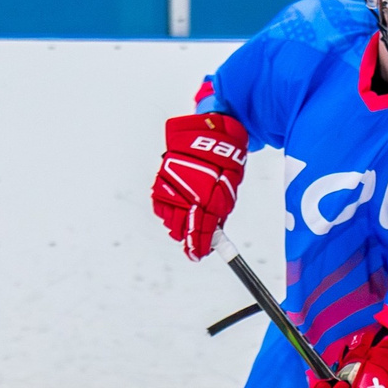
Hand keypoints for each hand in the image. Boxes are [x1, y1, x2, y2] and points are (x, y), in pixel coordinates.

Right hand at [153, 112, 249, 260]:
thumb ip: (218, 212)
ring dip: (176, 224)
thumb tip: (212, 233)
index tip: (197, 255)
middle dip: (187, 237)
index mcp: (207, 198)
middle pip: (181, 227)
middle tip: (194, 242)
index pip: (199, 230)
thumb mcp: (228, 188)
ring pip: (168, 217)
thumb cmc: (224, 160)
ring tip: (185, 225)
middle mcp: (187, 193)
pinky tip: (174, 210)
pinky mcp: (162, 176)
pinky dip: (166, 210)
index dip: (197, 246)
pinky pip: (160, 203)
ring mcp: (172, 185)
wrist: (213, 131)